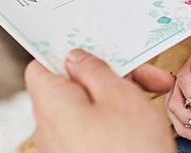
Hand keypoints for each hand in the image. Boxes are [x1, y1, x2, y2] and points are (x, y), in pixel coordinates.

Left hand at [25, 50, 175, 152]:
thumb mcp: (120, 97)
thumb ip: (94, 70)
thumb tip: (77, 58)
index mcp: (50, 104)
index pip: (41, 65)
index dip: (67, 52)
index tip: (94, 47)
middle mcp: (47, 128)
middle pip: (69, 87)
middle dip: (105, 78)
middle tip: (143, 77)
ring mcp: (60, 149)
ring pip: (83, 110)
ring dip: (114, 100)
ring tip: (149, 99)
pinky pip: (88, 131)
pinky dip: (111, 123)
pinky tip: (140, 123)